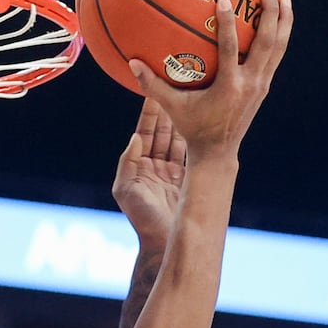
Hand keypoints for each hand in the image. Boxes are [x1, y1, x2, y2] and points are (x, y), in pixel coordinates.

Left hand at [111, 98, 185, 240]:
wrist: (165, 240)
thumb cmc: (142, 218)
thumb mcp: (126, 190)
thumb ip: (127, 163)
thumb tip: (135, 138)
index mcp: (137, 166)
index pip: (144, 133)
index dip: (149, 114)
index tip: (153, 91)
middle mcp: (154, 165)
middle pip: (162, 132)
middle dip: (168, 110)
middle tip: (176, 87)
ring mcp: (172, 171)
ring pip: (178, 139)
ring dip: (183, 120)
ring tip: (191, 98)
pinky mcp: (187, 178)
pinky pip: (190, 153)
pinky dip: (194, 137)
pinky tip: (201, 121)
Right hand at [128, 0, 292, 158]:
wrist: (218, 151)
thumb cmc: (192, 127)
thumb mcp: (172, 107)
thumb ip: (152, 85)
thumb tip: (132, 63)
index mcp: (228, 87)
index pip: (231, 49)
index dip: (228, 24)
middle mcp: (249, 83)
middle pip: (266, 43)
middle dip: (270, 13)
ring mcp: (261, 84)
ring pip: (278, 47)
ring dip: (284, 20)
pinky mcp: (264, 86)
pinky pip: (276, 55)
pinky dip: (280, 35)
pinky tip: (279, 20)